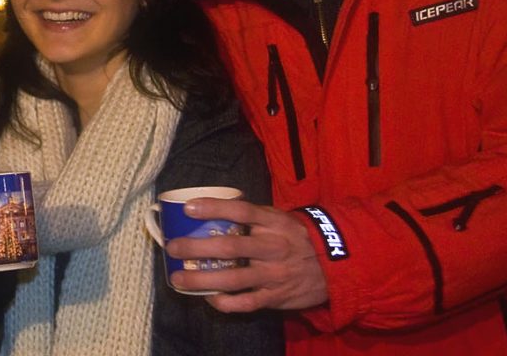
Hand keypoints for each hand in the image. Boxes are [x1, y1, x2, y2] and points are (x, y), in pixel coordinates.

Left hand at [165, 198, 327, 312]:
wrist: (334, 264)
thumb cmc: (295, 236)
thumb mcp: (278, 217)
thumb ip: (251, 213)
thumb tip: (212, 203)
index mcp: (273, 222)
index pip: (241, 211)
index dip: (214, 208)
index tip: (188, 208)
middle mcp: (272, 247)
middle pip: (229, 247)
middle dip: (196, 248)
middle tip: (173, 248)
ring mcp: (273, 275)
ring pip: (232, 279)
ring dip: (201, 279)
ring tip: (178, 278)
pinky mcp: (276, 297)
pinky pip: (246, 303)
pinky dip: (224, 302)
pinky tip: (208, 298)